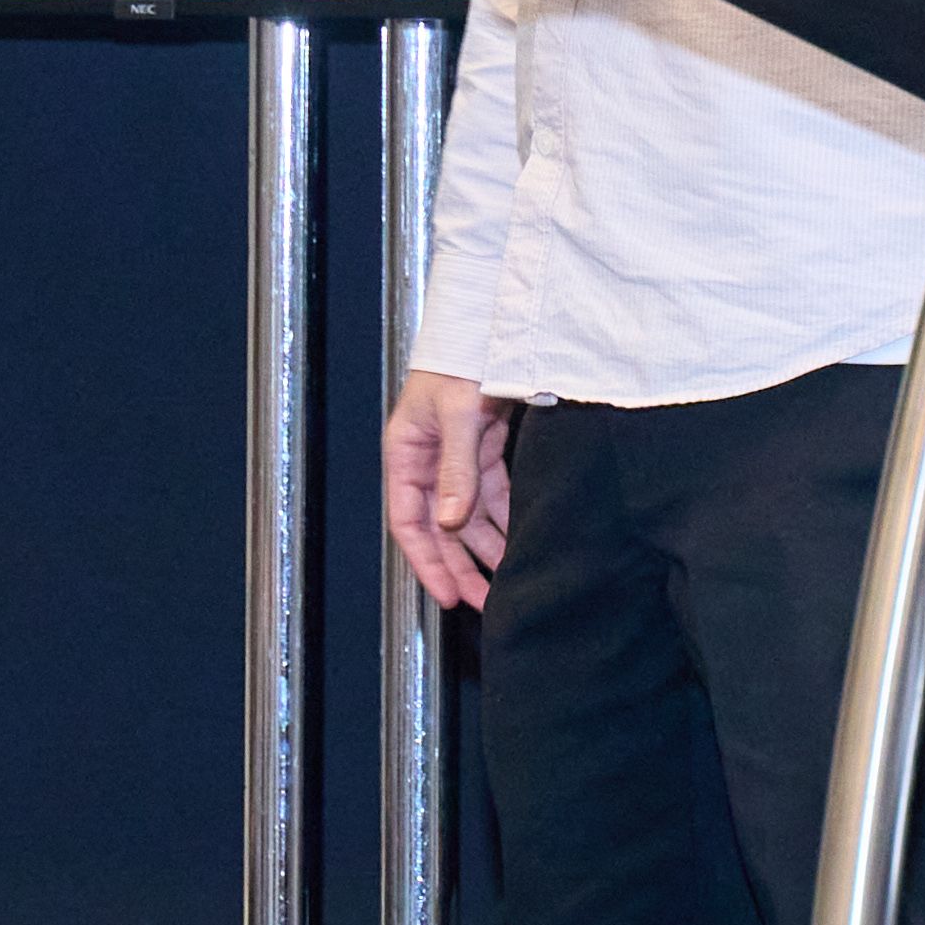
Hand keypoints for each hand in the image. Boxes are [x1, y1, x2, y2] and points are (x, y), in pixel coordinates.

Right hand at [382, 369, 517, 612]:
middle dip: (459, 566)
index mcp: (406, 454)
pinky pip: (490, 494)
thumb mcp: (458, 415)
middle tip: (482, 601)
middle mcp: (427, 460)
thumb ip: (457, 469)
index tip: (446, 595)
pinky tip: (517, 540)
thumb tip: (450, 522)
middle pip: (439, 528)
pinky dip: (502, 518)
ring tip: (505, 579)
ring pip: (466, 515)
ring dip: (484, 547)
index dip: (426, 562)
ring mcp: (455, 455)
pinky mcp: (483, 447)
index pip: (409, 522)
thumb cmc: (462, 359)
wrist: (490, 323)